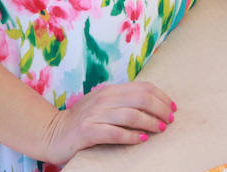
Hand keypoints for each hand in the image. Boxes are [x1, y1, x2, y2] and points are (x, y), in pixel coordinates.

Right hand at [43, 80, 173, 161]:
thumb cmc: (84, 120)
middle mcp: (104, 98)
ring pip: (130, 115)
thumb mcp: (104, 104)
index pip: (143, 87)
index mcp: (110, 90)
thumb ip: (124, 101)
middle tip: (170, 120)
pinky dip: (131, 136)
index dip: (162, 96)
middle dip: (160, 109)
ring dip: (150, 122)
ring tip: (160, 129)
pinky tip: (141, 139)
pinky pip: (114, 133)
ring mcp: (95, 114)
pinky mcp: (87, 131)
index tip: (172, 108)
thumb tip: (154, 103)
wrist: (53, 133)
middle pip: (141, 98)